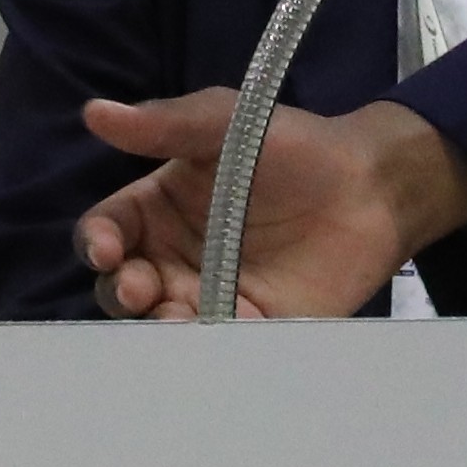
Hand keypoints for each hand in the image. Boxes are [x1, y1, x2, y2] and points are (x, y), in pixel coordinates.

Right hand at [74, 90, 466, 320]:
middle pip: (123, 288)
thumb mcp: (228, 122)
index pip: (106, 231)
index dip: (97, 241)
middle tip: (141, 290)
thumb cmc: (292, 147)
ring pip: (163, 325)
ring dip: (159, 328)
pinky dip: (213, 353)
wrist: (370, 186)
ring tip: (178, 319)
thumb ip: (168, 123)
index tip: (107, 247)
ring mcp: (209, 299)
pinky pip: (220, 352)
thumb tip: (96, 113)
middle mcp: (172, 260)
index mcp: (156, 210)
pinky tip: (227, 337)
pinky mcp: (251, 330)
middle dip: (123, 293)